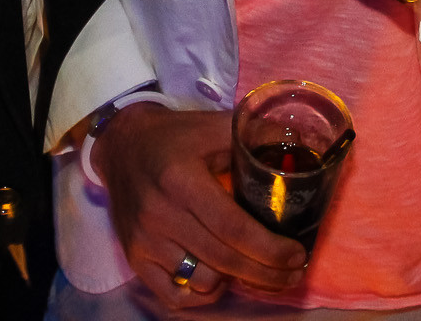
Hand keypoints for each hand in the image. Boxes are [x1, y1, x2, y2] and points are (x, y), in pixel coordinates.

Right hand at [93, 103, 306, 303]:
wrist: (122, 146)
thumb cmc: (175, 137)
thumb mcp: (214, 126)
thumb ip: (257, 134)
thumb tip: (298, 144)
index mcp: (182, 181)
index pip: (233, 228)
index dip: (269, 248)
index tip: (297, 254)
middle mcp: (160, 216)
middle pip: (222, 260)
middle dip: (266, 273)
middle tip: (293, 273)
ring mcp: (144, 242)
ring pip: (200, 281)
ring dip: (234, 280)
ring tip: (255, 267)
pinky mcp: (134, 259)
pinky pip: (173, 295)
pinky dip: (202, 294)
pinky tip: (219, 278)